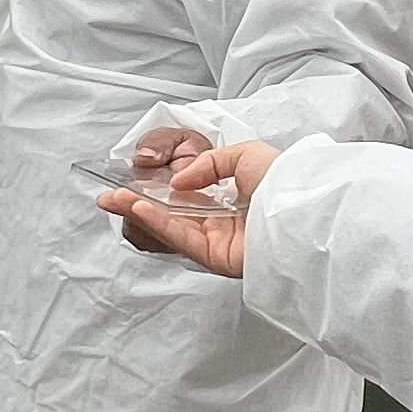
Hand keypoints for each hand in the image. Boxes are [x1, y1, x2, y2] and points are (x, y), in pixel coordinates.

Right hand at [101, 139, 275, 279]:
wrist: (304, 206)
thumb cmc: (284, 178)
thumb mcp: (245, 153)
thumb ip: (207, 165)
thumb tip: (178, 184)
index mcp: (233, 200)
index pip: (189, 199)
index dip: (160, 191)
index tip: (134, 183)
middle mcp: (224, 223)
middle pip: (173, 216)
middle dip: (138, 205)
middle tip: (108, 196)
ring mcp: (220, 242)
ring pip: (172, 228)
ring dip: (140, 213)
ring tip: (112, 200)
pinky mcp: (218, 258)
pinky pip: (182, 239)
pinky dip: (158, 223)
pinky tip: (137, 208)